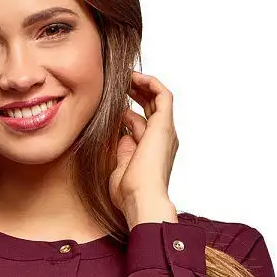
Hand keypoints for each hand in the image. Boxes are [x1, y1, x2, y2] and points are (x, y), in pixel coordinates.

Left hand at [109, 71, 179, 227]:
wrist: (142, 200)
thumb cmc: (130, 194)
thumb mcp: (120, 168)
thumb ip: (122, 151)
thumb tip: (121, 135)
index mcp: (153, 152)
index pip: (142, 125)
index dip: (127, 113)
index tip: (110, 107)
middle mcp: (163, 140)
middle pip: (153, 109)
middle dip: (137, 93)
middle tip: (120, 83)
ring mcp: (166, 132)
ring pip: (159, 99)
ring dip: (143, 84)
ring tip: (125, 75)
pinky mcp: (165, 126)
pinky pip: (163, 95)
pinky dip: (150, 83)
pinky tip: (134, 77)